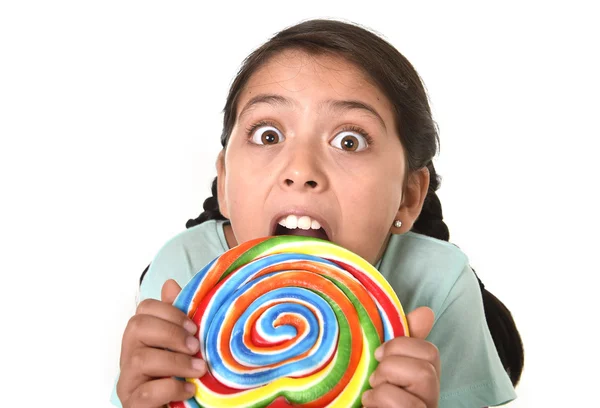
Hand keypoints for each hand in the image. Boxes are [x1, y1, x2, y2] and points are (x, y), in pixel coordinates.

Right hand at [116, 280, 207, 407]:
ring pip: (139, 359)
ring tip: (199, 369)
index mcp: (142, 338)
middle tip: (195, 346)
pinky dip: (171, 387)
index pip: (144, 309)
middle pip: (136, 327)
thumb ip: (178, 318)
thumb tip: (170, 284)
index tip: (194, 327)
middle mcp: (129, 356)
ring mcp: (128, 381)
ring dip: (176, 361)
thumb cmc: (181, 376)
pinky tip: (188, 389)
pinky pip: (145, 392)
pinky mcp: (132, 404)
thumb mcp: (184, 345)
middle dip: (170, 333)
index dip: (170, 312)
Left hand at [362, 307, 439, 407]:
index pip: (430, 352)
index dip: (403, 346)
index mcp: (423, 382)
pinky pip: (404, 403)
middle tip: (376, 376)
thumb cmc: (369, 394)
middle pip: (427, 367)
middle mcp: (429, 400)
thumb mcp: (381, 367)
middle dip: (393, 365)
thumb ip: (400, 343)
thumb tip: (426, 312)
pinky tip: (369, 406)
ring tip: (372, 394)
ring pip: (422, 379)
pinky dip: (380, 400)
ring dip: (386, 384)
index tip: (379, 354)